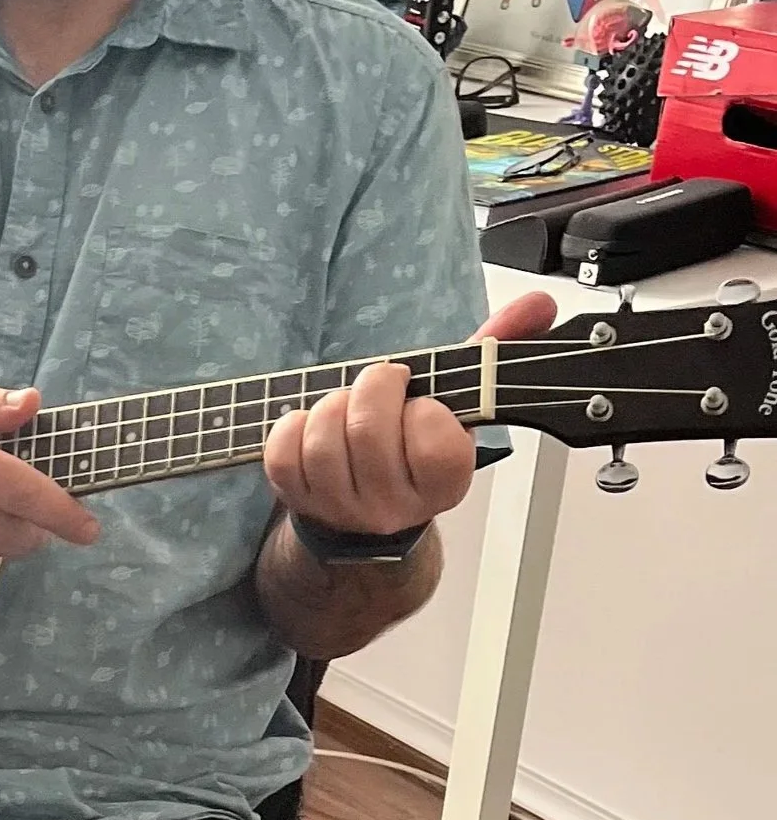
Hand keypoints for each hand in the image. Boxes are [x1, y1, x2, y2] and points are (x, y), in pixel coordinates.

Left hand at [263, 289, 558, 536]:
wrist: (365, 514)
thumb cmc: (409, 449)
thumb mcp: (457, 403)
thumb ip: (494, 352)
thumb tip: (537, 305)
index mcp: (445, 480)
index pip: (434, 437)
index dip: (423, 408)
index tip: (423, 404)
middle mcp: (396, 504)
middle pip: (369, 428)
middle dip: (371, 388)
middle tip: (379, 386)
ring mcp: (343, 508)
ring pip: (324, 438)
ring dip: (331, 405)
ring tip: (347, 408)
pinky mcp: (298, 501)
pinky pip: (283, 453)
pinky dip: (293, 426)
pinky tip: (312, 426)